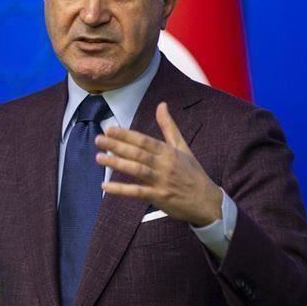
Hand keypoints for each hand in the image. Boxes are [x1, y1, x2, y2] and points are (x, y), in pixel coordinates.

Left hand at [95, 102, 222, 226]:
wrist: (207, 201)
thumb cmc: (193, 173)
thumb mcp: (182, 147)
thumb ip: (168, 127)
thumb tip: (162, 104)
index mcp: (169, 152)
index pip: (144, 140)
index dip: (126, 135)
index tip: (110, 129)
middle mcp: (165, 164)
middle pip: (138, 153)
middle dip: (117, 146)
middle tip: (99, 140)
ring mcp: (161, 181)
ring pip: (137, 170)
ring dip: (117, 163)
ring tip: (99, 158)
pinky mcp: (159, 197)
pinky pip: (137, 192)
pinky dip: (121, 189)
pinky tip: (105, 186)